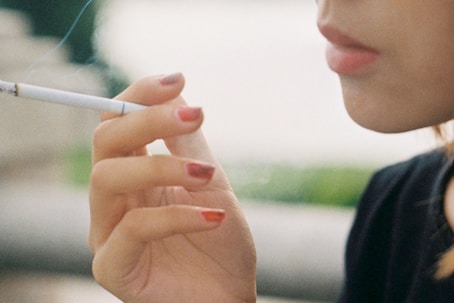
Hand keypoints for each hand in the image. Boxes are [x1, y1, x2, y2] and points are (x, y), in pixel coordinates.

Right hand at [88, 73, 256, 302]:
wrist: (228, 294)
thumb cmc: (219, 241)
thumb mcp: (209, 182)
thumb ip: (188, 144)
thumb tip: (179, 95)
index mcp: (133, 174)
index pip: (118, 122)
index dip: (140, 95)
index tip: (178, 79)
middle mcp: (113, 199)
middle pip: (105, 142)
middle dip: (148, 119)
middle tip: (196, 115)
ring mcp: (107, 232)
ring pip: (107, 178)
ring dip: (162, 166)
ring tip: (208, 174)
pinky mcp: (113, 267)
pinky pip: (132, 229)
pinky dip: (176, 216)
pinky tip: (215, 218)